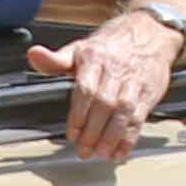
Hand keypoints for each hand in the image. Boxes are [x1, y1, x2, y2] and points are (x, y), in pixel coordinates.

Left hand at [32, 6, 181, 164]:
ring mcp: (135, 83)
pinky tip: (119, 152)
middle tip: (83, 149)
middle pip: (105, 104)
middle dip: (93, 131)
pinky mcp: (150, 93)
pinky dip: (130, 138)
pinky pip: (140, 117)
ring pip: (124, 112)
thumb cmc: (111, 45)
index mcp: (95, 59)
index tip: (72, 133)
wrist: (151, 32)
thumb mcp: (80, 48)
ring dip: (111, 137)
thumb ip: (56, 60)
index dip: (79, 114)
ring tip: (100, 153)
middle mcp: (116, 70)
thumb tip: (34, 56)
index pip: (86, 89)